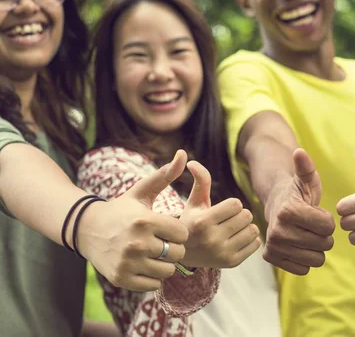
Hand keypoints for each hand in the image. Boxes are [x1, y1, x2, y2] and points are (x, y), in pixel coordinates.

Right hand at [77, 150, 189, 291]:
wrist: (87, 229)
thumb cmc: (122, 209)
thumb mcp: (141, 191)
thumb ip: (165, 175)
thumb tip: (183, 153)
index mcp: (145, 220)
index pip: (182, 233)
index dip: (178, 231)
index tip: (168, 228)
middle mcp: (136, 242)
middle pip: (177, 254)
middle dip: (173, 248)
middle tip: (161, 243)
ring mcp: (128, 262)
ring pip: (167, 271)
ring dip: (164, 264)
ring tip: (153, 254)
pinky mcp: (121, 278)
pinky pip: (153, 284)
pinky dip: (152, 277)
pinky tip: (144, 265)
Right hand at [179, 161, 260, 268]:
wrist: (184, 253)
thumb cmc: (192, 221)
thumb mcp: (194, 201)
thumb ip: (200, 180)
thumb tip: (192, 161)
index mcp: (202, 222)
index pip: (236, 204)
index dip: (232, 204)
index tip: (222, 209)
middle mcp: (212, 240)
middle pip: (246, 216)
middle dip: (239, 214)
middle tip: (228, 220)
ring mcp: (222, 254)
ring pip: (253, 230)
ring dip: (246, 226)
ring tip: (232, 229)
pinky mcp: (231, 263)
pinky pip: (256, 244)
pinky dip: (249, 239)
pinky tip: (235, 239)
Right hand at [263, 148, 334, 274]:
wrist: (276, 205)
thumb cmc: (297, 192)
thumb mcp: (305, 179)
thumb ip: (306, 167)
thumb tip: (299, 152)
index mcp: (288, 211)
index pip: (328, 227)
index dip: (328, 220)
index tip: (317, 212)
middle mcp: (277, 231)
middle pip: (323, 245)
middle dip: (324, 236)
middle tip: (312, 225)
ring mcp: (273, 246)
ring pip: (316, 260)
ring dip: (316, 249)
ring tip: (307, 235)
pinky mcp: (272, 258)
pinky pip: (303, 270)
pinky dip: (305, 259)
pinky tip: (299, 245)